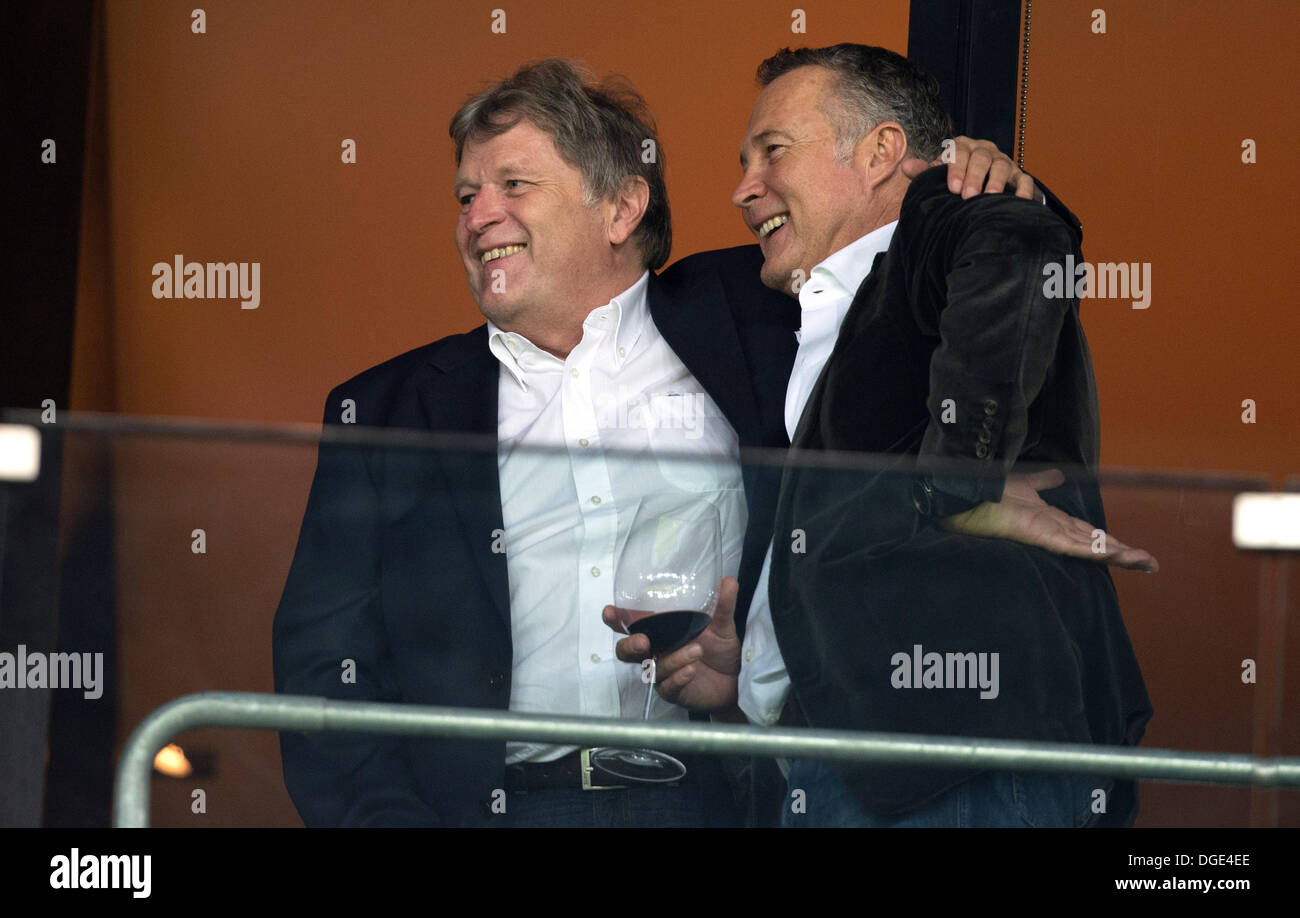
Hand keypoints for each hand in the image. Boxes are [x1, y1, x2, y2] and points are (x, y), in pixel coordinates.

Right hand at [602, 576, 742, 713]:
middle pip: (626, 651)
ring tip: (696, 651)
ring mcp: (663, 674)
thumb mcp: (723, 625)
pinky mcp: (674, 692)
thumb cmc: (720, 650)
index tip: (610, 612)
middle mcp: (655, 652)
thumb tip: (728, 580)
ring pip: (652, 669)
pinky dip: (677, 678)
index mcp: (659, 632)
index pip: (630, 625)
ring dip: (672, 659)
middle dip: (629, 645)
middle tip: (644, 641)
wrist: (736, 681)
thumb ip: (723, 605)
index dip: (615, 620)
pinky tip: (690, 671)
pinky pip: (667, 688)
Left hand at [901, 135, 1038, 200]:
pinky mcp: (1019, 175)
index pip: (959, 152)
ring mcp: (1003, 162)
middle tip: (968, 196)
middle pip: (981, 158)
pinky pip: (1024, 179)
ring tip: (990, 198)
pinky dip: (1024, 189)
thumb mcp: (937, 177)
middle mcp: (984, 151)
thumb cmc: (953, 182)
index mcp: (962, 147)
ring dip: (997, 182)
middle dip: (975, 176)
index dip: (956, 168)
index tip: (953, 188)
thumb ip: (924, 173)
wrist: (977, 187)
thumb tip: (906, 166)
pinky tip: (1020, 201)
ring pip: (1002, 166)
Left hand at [938, 469, 1158, 571]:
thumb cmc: (987, 494)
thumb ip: (1042, 481)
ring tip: (1146, 563)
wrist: (962, 496)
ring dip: (1119, 554)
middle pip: (1094, 543)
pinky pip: (1072, 545)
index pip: (1085, 532)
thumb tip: (1060, 476)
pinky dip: (1096, 551)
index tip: (1131, 548)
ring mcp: (1046, 534)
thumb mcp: (1023, 483)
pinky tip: (1117, 555)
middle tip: (1150, 563)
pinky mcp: (1039, 535)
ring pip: (1089, 547)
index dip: (1109, 540)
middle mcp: (1051, 530)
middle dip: (1122, 552)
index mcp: (1049, 520)